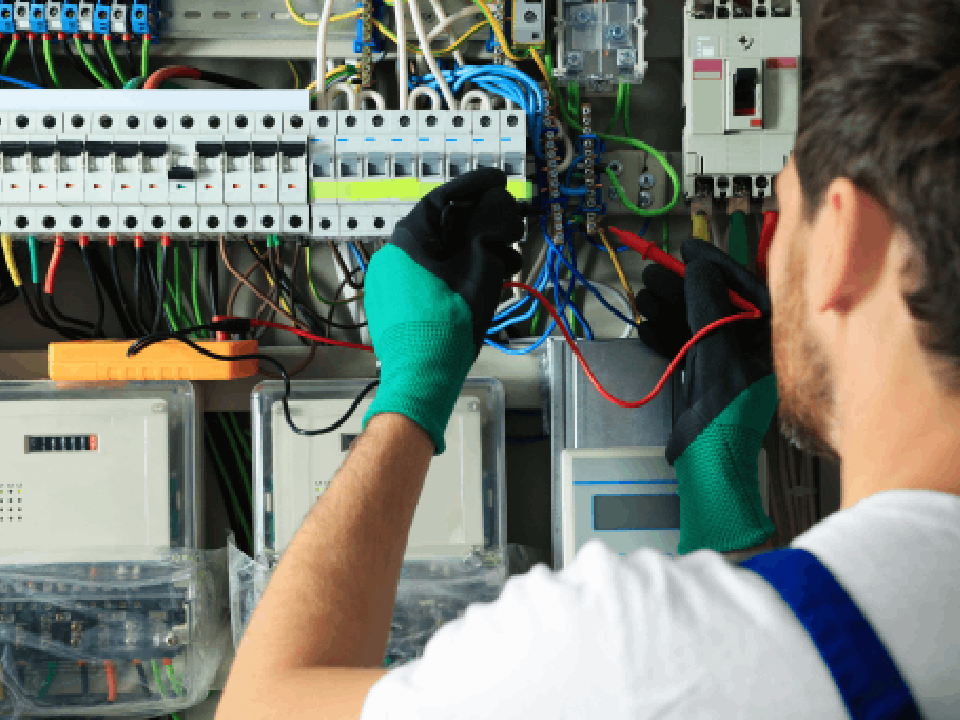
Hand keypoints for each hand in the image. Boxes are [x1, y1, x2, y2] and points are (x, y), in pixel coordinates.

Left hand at [362, 168, 523, 452]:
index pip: (442, 198)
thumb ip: (489, 232)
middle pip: (441, 226)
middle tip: (510, 225)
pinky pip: (429, 276)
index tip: (498, 182)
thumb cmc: (446, 329)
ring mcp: (390, 283)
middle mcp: (391, 257)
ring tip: (506, 262)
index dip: (474, 186)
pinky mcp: (395, 305)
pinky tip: (482, 283)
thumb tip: (499, 205)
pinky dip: (456, 272)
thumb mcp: (478, 273)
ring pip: (439, 253)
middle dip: (480, 225)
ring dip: (473, 252)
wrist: (420, 379)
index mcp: (406, 242)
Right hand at [636, 239, 776, 552]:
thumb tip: (701, 270)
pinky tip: (646, 326)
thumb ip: (708, 311)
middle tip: (655, 272)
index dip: (716, 264)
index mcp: (768, 343)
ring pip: (697, 324)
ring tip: (644, 295)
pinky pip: (686, 348)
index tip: (688, 249)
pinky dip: (665, 336)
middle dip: (683, 287)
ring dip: (669, 309)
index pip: (747, 289)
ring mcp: (729, 366)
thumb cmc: (725, 423)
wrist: (710, 471)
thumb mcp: (716, 357)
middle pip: (716, 304)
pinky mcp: (707, 382)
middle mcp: (752, 351)